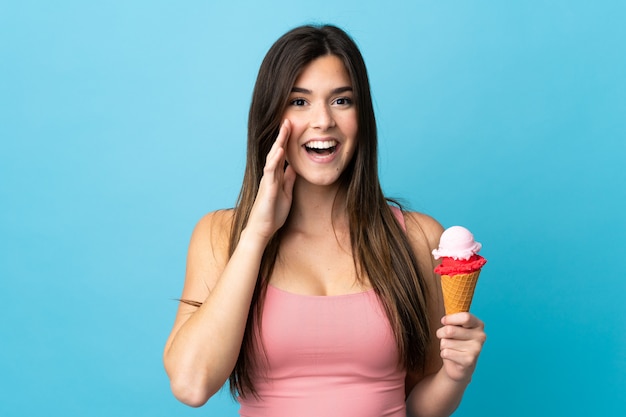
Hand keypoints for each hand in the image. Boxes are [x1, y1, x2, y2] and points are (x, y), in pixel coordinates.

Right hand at [245, 120, 296, 241]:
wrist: (262, 230)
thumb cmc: (273, 214)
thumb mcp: (286, 193)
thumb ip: (288, 180)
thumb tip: (293, 167)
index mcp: (276, 176)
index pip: (282, 155)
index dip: (287, 141)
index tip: (293, 128)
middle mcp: (270, 175)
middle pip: (276, 151)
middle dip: (282, 136)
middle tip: (288, 120)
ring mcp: (267, 181)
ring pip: (273, 157)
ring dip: (279, 143)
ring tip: (284, 128)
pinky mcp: (267, 188)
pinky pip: (270, 171)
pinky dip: (275, 159)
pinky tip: (279, 150)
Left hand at [436, 312, 485, 382]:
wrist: (461, 366)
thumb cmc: (456, 342)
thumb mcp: (456, 327)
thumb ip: (452, 320)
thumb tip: (444, 319)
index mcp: (478, 324)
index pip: (465, 317)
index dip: (450, 319)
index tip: (443, 321)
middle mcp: (480, 336)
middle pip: (450, 330)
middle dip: (441, 333)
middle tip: (444, 337)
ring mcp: (476, 349)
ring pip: (445, 342)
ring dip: (443, 345)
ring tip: (451, 348)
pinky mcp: (469, 360)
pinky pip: (446, 353)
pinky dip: (444, 354)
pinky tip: (452, 356)